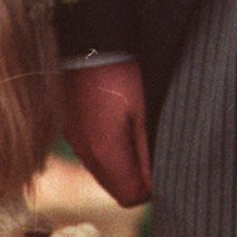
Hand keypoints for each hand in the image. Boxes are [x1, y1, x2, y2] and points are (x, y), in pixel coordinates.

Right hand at [61, 59, 151, 205]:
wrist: (89, 40)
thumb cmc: (122, 70)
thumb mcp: (145, 108)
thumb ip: (149, 151)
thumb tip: (156, 185)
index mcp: (104, 151)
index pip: (130, 197)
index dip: (152, 188)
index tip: (165, 164)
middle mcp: (84, 151)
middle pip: (116, 187)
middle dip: (138, 177)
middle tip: (156, 146)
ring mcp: (74, 139)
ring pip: (104, 170)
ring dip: (124, 162)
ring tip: (140, 130)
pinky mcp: (70, 126)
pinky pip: (92, 152)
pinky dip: (109, 148)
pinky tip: (121, 121)